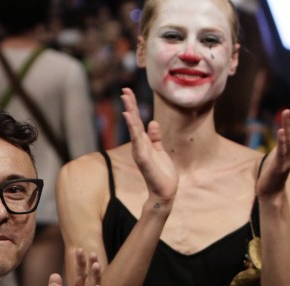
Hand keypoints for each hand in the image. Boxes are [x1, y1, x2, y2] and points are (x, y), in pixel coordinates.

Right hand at [120, 87, 177, 204]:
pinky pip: (137, 139)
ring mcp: (139, 150)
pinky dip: (132, 127)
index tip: (128, 93)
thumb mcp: (160, 150)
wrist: (165, 191)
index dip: (133, 107)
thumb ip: (156, 137)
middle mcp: (139, 144)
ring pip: (134, 127)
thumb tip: (153, 123)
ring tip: (125, 98)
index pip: (138, 121)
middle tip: (125, 89)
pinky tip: (129, 116)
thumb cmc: (162, 173)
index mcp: (144, 142)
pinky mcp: (142, 156)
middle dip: (130, 105)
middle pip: (134, 121)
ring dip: (130, 111)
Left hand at [257, 100, 289, 196]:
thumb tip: (285, 128)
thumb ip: (284, 141)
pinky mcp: (280, 165)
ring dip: (288, 124)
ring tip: (286, 111)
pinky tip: (281, 130)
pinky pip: (282, 151)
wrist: (271, 191)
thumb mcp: (280, 153)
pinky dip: (282, 140)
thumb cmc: (274, 171)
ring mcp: (288, 158)